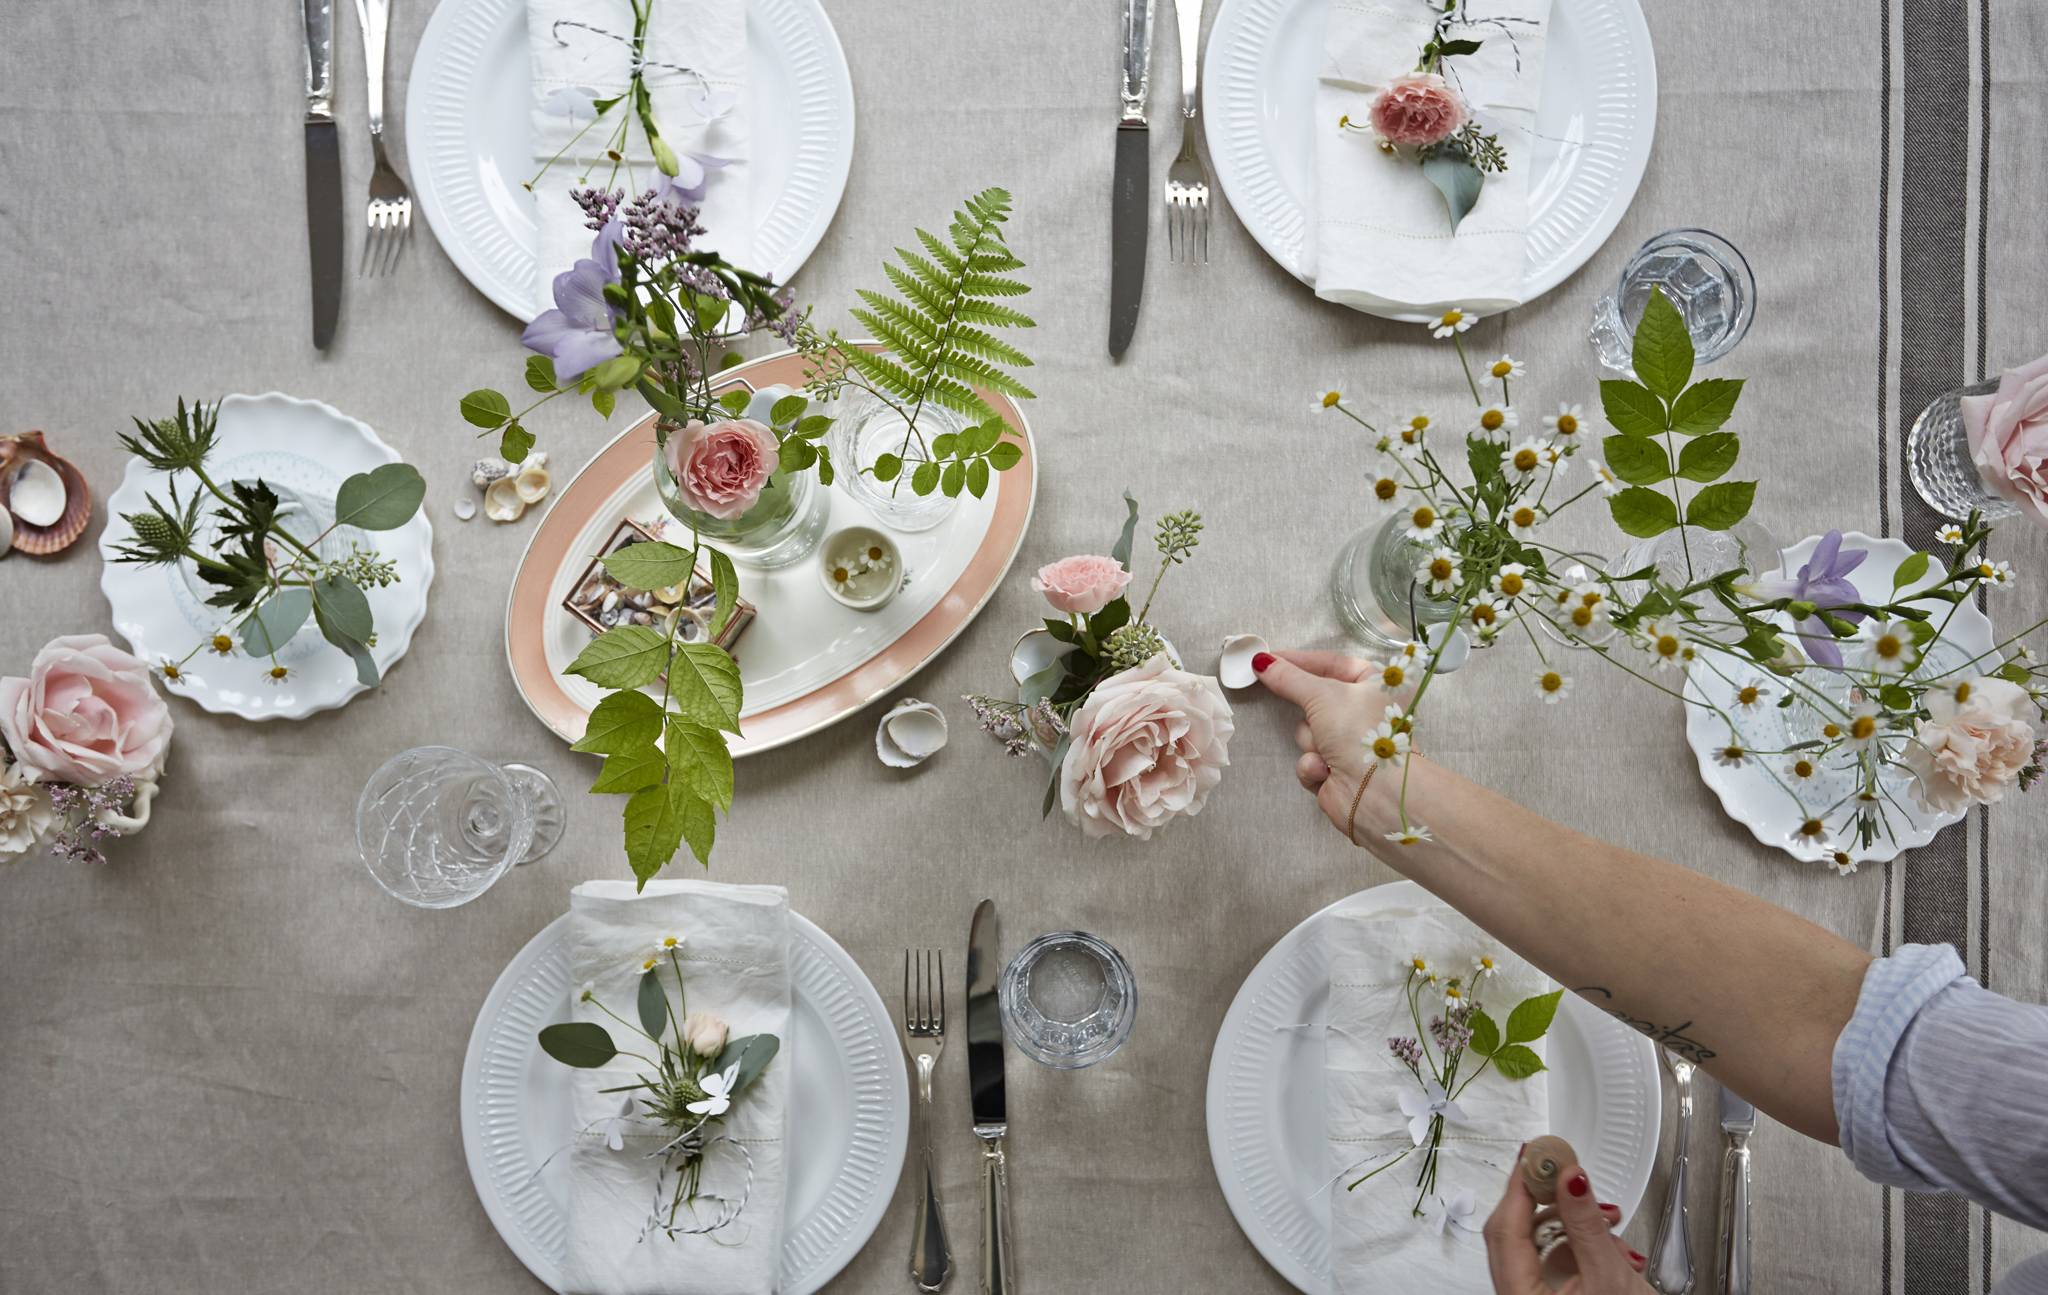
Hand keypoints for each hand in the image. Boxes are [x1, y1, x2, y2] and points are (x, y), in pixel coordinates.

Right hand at [1250, 649, 1401, 841]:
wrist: (1375, 794)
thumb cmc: (1365, 737)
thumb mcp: (1322, 695)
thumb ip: (1289, 677)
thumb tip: (1264, 662)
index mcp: (1378, 686)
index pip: (1331, 664)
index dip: (1299, 661)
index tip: (1269, 658)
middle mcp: (1367, 713)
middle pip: (1316, 700)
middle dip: (1311, 713)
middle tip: (1307, 710)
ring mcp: (1352, 743)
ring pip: (1308, 732)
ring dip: (1312, 742)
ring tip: (1329, 750)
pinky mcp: (1337, 770)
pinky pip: (1309, 759)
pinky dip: (1313, 765)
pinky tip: (1327, 770)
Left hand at [1483, 1157, 1649, 1293]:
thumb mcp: (1608, 1277)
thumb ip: (1585, 1225)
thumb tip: (1569, 1178)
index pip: (1505, 1228)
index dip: (1519, 1185)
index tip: (1535, 1153)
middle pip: (1517, 1231)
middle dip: (1549, 1200)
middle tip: (1566, 1171)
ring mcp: (1536, 1294)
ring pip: (1541, 1242)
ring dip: (1576, 1224)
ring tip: (1608, 1219)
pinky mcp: (1555, 1294)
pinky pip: (1558, 1257)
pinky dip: (1583, 1244)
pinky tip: (1613, 1245)